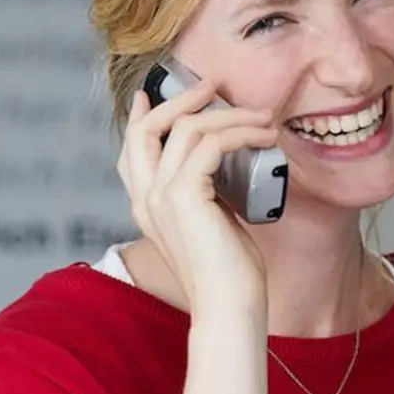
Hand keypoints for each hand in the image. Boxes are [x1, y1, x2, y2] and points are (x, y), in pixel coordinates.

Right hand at [117, 81, 278, 314]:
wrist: (228, 306)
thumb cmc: (229, 273)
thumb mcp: (210, 223)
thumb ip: (204, 194)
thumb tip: (224, 163)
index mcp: (146, 206)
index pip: (130, 150)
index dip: (142, 117)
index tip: (154, 94)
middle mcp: (146, 198)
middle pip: (146, 129)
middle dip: (179, 101)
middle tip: (212, 87)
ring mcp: (161, 195)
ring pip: (186, 129)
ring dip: (229, 115)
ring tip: (262, 117)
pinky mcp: (184, 194)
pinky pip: (210, 143)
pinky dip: (240, 132)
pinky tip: (263, 136)